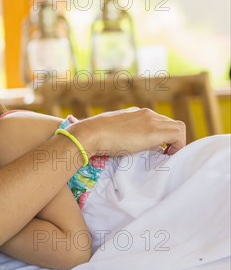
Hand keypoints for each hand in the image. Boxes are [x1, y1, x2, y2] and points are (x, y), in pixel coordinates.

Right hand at [68, 108, 185, 156]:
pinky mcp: (154, 131)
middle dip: (170, 139)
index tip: (155, 149)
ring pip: (179, 127)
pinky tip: (166, 156)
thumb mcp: (112, 132)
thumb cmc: (95, 136)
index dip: (161, 136)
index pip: (158, 121)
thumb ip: (123, 133)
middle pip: (170, 123)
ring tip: (165, 156)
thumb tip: (128, 143)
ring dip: (176, 143)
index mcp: (135, 113)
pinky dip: (178, 146)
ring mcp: (151, 120)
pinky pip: (179, 135)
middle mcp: (146, 114)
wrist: (91, 133)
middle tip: (162, 154)